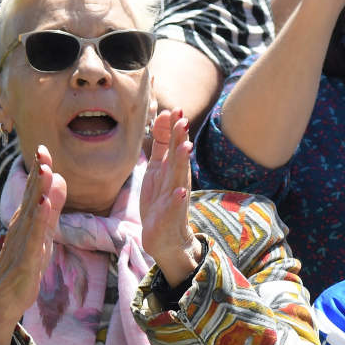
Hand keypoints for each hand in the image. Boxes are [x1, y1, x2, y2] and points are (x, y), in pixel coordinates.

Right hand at [0, 146, 66, 344]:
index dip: (38, 172)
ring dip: (37, 195)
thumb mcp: (41, 235)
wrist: (4, 302)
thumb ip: (50, 210)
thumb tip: (58, 182)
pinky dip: (38, 226)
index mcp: (25, 222)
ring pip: (31, 217)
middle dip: (37, 175)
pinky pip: (33, 242)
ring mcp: (21, 245)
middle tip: (42, 151)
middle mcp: (20, 230)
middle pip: (30, 199)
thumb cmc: (23, 266)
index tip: (43, 149)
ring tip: (45, 173)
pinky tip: (43, 210)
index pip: (32, 193)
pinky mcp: (25, 263)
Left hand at [140, 109, 201, 286]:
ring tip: (185, 147)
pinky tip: (180, 192)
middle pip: (178, 156)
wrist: (164, 236)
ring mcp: (175, 197)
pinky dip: (178, 198)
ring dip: (183, 162)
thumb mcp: (158, 168)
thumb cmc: (161, 199)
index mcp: (171, 168)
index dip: (174, 128)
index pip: (174, 144)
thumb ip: (161, 144)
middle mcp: (176, 179)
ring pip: (179, 177)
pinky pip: (175, 206)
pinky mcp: (170, 215)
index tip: (175, 109)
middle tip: (182, 120)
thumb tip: (163, 116)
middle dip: (180, 138)